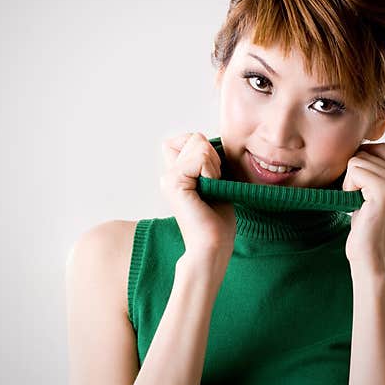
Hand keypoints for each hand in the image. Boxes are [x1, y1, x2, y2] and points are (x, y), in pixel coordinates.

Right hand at [160, 132, 235, 256]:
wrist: (213, 246)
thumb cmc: (217, 222)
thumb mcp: (215, 183)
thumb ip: (207, 162)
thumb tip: (209, 142)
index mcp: (175, 175)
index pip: (188, 138)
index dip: (205, 149)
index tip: (213, 175)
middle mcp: (168, 174)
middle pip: (195, 138)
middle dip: (213, 156)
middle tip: (214, 184)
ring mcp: (168, 178)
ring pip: (199, 144)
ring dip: (214, 165)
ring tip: (212, 188)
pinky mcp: (174, 183)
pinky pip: (200, 158)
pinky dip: (212, 172)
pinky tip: (210, 190)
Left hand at [341, 142, 384, 270]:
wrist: (372, 259)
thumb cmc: (366, 230)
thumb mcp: (372, 196)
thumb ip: (373, 173)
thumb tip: (356, 147)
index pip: (380, 148)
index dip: (361, 164)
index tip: (359, 190)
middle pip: (367, 152)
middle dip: (354, 174)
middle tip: (359, 201)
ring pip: (358, 160)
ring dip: (349, 182)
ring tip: (359, 205)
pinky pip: (354, 169)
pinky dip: (348, 187)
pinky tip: (356, 206)